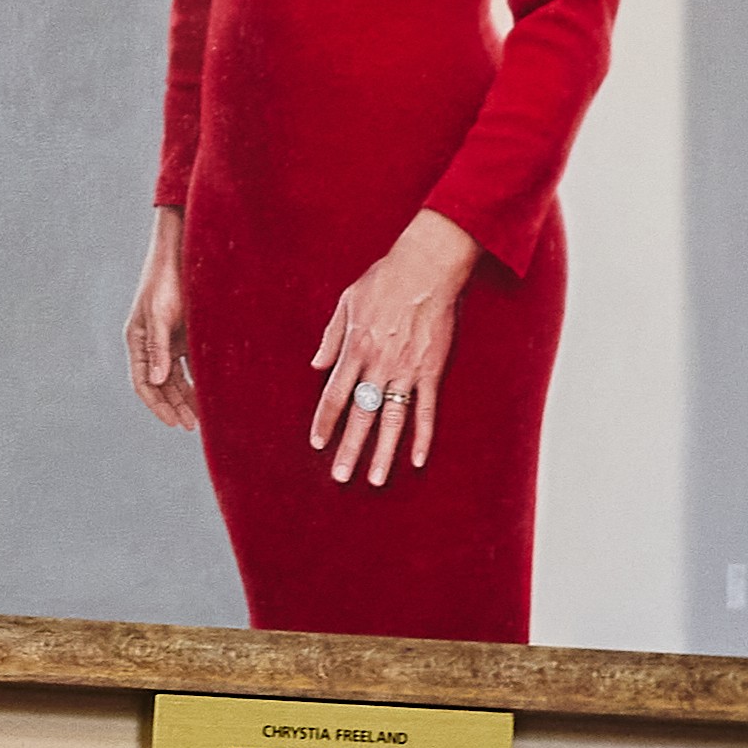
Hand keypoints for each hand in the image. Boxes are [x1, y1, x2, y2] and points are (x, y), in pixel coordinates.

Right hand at [125, 211, 199, 431]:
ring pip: (177, 376)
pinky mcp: (186, 332)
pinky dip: (199, 378)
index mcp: (137, 340)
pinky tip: (211, 391)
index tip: (173, 423)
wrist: (183, 252)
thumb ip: (158, 348)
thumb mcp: (160, 315)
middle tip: (191, 426)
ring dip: (187, 396)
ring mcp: (170, 338)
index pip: (143, 382)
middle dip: (175, 406)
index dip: (157, 405)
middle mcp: (152, 343)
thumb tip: (155, 381)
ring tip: (202, 416)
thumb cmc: (166, 280)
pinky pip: (192, 362)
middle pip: (161, 384)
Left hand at [307, 211, 479, 486]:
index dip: (325, 421)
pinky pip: (426, 409)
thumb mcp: (346, 302)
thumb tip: (315, 366)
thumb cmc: (385, 279)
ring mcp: (405, 370)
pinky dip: (423, 435)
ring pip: (391, 420)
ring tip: (376, 480)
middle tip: (340, 477)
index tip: (317, 444)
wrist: (426, 267)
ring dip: (382, 452)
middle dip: (349, 449)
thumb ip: (331, 337)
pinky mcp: (431, 370)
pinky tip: (418, 459)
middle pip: (360, 415)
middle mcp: (377, 365)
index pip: (334, 395)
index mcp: (354, 349)